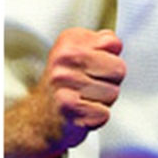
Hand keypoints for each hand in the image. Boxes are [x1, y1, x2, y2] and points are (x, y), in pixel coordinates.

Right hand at [38, 27, 125, 148]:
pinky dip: (97, 116)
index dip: (109, 58)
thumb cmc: (67, 82)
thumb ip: (104, 42)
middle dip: (110, 80)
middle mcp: (63, 60)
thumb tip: (115, 43)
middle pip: (119, 69)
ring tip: (84, 98)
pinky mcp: (69, 110)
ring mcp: (64, 85)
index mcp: (69, 41)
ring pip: (113, 92)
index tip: (91, 64)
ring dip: (103, 99)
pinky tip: (81, 112)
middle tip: (89, 84)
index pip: (114, 44)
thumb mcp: (82, 51)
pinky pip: (104, 113)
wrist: (39, 115)